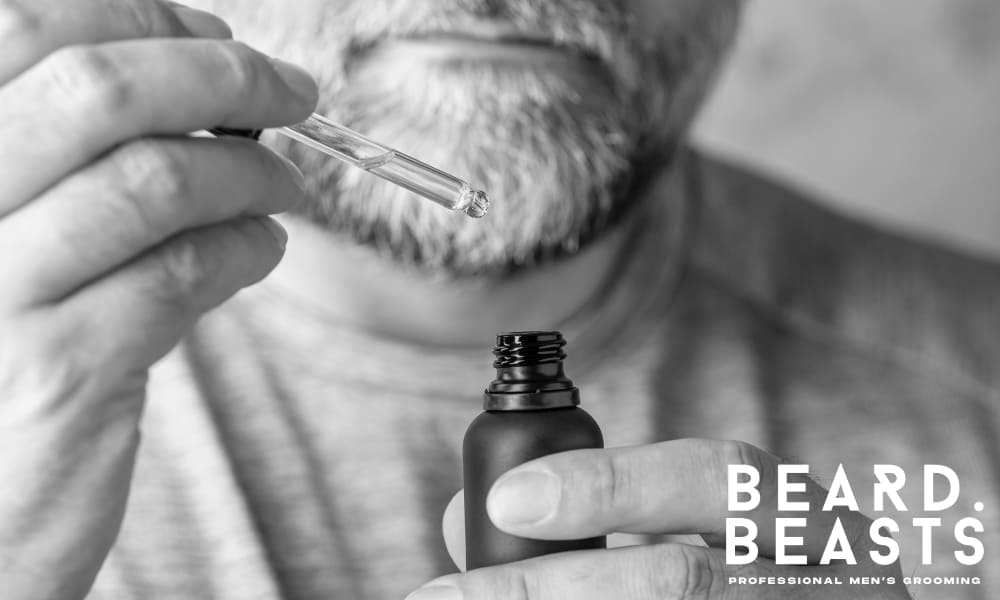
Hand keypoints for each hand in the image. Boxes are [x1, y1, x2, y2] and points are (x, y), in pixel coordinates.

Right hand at [0, 1, 316, 596]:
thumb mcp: (5, 232)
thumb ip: (72, 156)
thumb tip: (201, 79)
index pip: (24, 28)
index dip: (141, 19)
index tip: (216, 38)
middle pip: (98, 90)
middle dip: (222, 77)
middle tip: (291, 93)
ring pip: (155, 180)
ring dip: (251, 173)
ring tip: (285, 189)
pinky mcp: (58, 369)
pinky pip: (183, 273)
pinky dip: (246, 247)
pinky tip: (262, 248)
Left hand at [414, 439, 910, 598]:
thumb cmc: (756, 587)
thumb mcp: (711, 536)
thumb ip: (611, 515)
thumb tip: (465, 520)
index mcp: (808, 521)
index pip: (719, 477)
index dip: (610, 484)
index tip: (508, 498)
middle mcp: (831, 584)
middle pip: (685, 579)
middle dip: (549, 587)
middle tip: (451, 595)